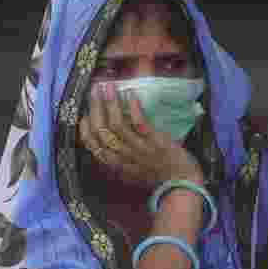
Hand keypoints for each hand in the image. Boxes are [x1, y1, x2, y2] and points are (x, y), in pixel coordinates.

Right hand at [79, 81, 203, 188]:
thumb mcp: (132, 170)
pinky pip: (140, 123)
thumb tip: (110, 132)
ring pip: (117, 125)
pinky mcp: (156, 143)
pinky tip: (130, 95)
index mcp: (116, 164)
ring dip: (110, 103)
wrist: (182, 182)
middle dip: (95, 108)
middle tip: (96, 90)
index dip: (85, 129)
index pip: (92, 146)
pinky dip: (133, 107)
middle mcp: (124, 157)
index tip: (85, 114)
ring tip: (109, 87)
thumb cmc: (158, 174)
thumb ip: (120, 156)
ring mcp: (140, 149)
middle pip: (101, 131)